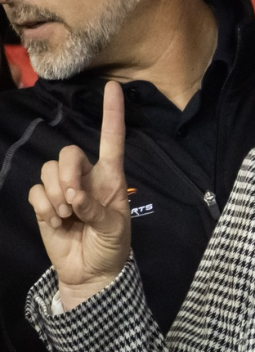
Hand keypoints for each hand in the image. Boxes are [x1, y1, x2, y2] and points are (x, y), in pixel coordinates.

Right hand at [28, 82, 130, 309]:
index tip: (112, 87)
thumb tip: (74, 196)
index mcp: (111, 177)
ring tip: (67, 216)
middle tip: (74, 201)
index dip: (112, 114)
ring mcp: (63, 189)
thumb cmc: (112, 246)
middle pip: (68, 153)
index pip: (112, 140)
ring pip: (48, 171)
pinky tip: (55, 221)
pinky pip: (35, 191)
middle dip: (67, 175)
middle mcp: (86, 177)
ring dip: (54, 195)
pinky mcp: (44, 204)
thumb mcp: (114, 229)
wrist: (91, 272)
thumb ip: (97, 210)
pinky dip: (43, 206)